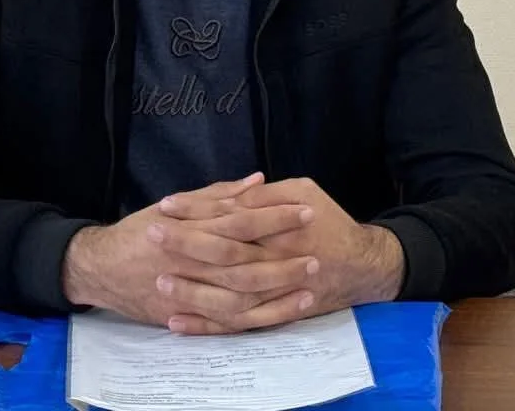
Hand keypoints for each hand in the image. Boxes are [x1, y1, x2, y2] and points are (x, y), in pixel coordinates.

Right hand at [61, 174, 317, 330]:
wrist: (100, 268)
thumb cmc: (140, 231)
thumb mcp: (175, 206)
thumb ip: (218, 195)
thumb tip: (257, 181)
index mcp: (188, 228)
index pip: (240, 220)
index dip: (274, 216)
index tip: (305, 210)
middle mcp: (188, 261)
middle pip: (244, 260)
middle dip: (283, 255)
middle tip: (316, 248)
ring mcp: (186, 293)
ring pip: (239, 296)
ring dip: (277, 290)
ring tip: (308, 280)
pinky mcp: (185, 316)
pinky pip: (228, 322)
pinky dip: (258, 317)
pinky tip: (286, 310)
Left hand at [159, 176, 404, 333]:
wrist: (362, 267)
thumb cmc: (330, 221)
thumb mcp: (305, 191)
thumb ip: (267, 193)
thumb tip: (234, 189)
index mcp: (283, 227)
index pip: (233, 217)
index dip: (199, 210)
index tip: (167, 205)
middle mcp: (279, 261)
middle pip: (226, 254)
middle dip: (186, 245)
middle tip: (151, 235)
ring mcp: (275, 293)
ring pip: (227, 296)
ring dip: (191, 290)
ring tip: (158, 280)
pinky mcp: (272, 314)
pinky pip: (235, 324)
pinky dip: (205, 325)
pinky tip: (177, 321)